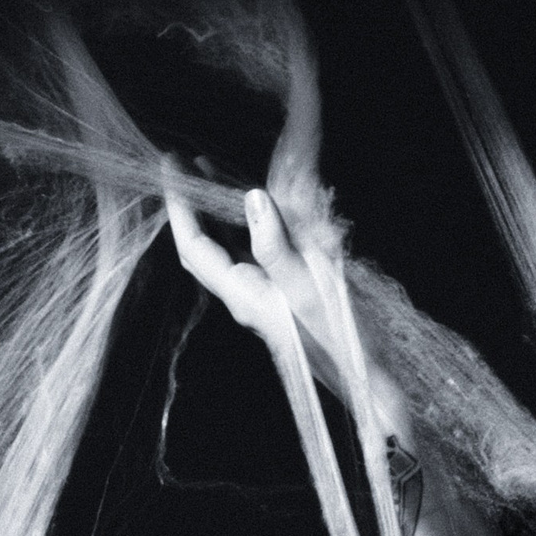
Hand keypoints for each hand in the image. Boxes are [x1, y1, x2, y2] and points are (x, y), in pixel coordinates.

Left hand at [165, 180, 376, 412]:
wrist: (364, 374)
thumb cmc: (339, 335)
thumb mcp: (309, 286)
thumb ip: (277, 245)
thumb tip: (253, 199)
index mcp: (244, 295)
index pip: (194, 247)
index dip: (178, 206)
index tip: (171, 165)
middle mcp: (246, 295)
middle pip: (201, 246)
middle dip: (187, 204)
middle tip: (179, 162)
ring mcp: (262, 293)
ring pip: (224, 244)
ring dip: (213, 207)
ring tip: (206, 166)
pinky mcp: (281, 290)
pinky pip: (251, 247)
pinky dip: (242, 218)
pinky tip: (250, 196)